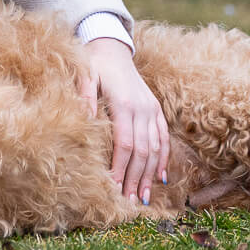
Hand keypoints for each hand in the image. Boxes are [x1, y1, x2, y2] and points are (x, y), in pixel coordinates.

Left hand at [75, 37, 168, 204]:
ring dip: (149, 174)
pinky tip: (161, 177)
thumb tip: (86, 120)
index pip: (124, 144)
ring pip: (155, 148)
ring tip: (142, 196)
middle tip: (129, 201)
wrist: (112, 48)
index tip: (114, 187)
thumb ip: (86, 97)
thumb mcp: (86, 76)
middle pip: (141, 151)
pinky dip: (163, 158)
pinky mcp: (156, 109)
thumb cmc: (94, 65)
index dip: (120, 168)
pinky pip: (163, 138)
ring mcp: (152, 110)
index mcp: (125, 104)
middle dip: (135, 178)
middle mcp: (142, 109)